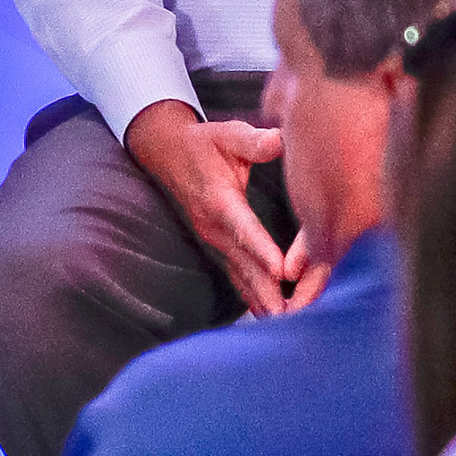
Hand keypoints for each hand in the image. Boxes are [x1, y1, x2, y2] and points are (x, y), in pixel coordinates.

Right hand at [122, 100, 291, 313]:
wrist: (167, 151)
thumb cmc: (204, 142)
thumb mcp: (227, 134)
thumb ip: (253, 141)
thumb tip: (278, 139)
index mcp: (219, 199)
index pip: (242, 228)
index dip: (261, 249)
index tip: (280, 270)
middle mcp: (213, 225)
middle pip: (242, 262)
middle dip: (265, 288)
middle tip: (288, 314)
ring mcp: (212, 238)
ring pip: (238, 273)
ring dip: (259, 298)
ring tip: (281, 321)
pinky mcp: (216, 243)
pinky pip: (235, 273)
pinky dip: (251, 294)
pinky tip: (266, 312)